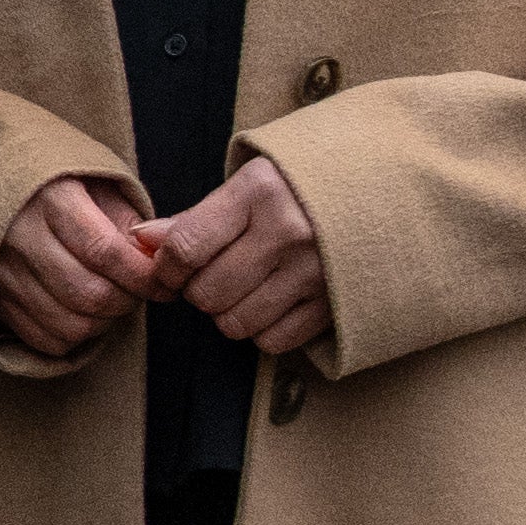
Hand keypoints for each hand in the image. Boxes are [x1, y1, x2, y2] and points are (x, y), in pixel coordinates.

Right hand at [0, 173, 159, 364]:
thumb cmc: (53, 184)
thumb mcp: (94, 183)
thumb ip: (126, 221)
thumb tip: (152, 263)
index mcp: (49, 199)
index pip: (104, 250)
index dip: (141, 274)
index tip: (162, 281)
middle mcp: (19, 237)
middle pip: (87, 293)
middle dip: (127, 301)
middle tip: (140, 292)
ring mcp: (1, 274)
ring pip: (68, 324)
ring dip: (104, 322)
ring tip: (113, 302)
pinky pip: (44, 339)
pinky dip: (75, 337)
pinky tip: (85, 315)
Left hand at [152, 157, 331, 364]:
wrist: (386, 186)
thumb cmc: (301, 185)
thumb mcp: (249, 185)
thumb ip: (194, 218)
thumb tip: (139, 240)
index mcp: (260, 191)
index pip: (186, 247)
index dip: (166, 267)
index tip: (169, 269)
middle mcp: (288, 231)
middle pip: (207, 292)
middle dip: (198, 290)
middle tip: (212, 275)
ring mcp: (315, 271)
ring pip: (235, 322)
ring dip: (228, 312)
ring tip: (243, 287)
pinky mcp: (335, 303)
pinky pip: (273, 340)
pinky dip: (263, 329)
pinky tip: (272, 302)